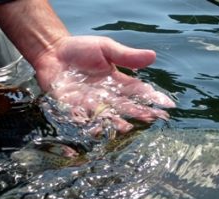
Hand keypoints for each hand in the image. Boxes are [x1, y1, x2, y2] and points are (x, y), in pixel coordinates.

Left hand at [32, 35, 174, 134]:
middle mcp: (107, 95)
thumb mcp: (106, 48)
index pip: (138, 91)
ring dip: (116, 122)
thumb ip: (127, 56)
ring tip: (126, 127)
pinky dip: (87, 125)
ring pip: (106, 115)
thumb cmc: (80, 49)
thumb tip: (153, 56)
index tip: (166, 104)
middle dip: (138, 113)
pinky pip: (82, 118)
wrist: (52, 52)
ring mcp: (90, 103)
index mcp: (117, 82)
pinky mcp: (72, 107)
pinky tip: (95, 130)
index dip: (152, 97)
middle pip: (125, 106)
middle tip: (151, 118)